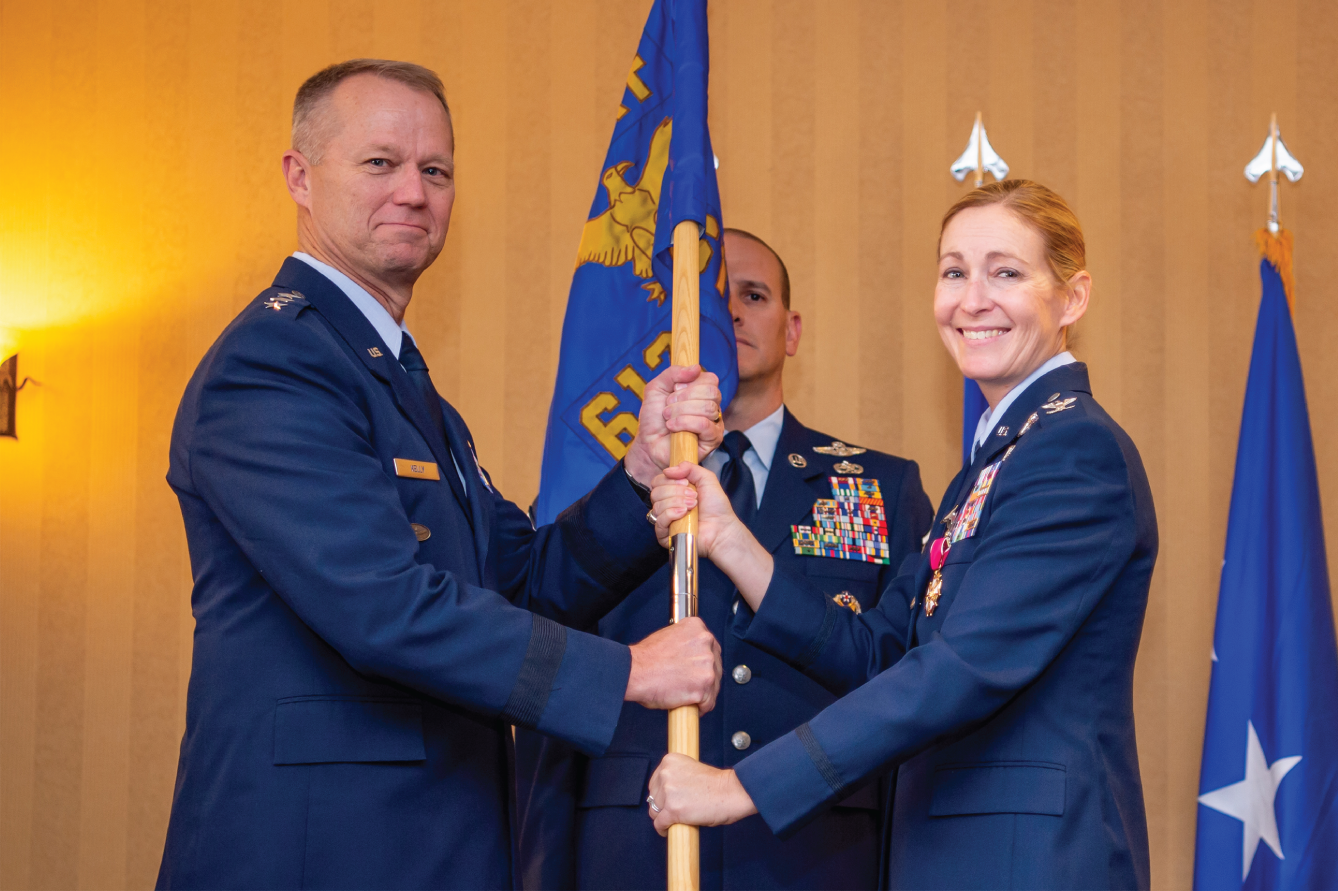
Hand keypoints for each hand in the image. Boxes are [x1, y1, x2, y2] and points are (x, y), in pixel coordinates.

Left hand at [624, 365, 723, 486]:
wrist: (647, 444)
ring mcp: (714, 423)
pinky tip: (673, 427)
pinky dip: (685, 423)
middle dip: (684, 398)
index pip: (710, 379)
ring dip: (681, 412)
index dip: (690, 383)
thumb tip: (695, 367)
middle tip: (667, 407)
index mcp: (702, 392)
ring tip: (668, 419)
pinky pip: (705, 425)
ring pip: (708, 408)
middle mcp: (712, 406)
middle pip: (711, 392)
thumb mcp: (656, 388)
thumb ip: (673, 373)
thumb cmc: (653, 418)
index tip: (674, 390)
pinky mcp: (713, 440)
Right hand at [625, 617, 720, 712]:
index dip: (704, 662)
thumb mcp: (668, 635)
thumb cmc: (645, 658)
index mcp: (698, 629)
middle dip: (706, 678)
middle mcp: (706, 644)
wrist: (635, 671)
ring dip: (704, 693)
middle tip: (691, 684)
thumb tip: (691, 654)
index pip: (711, 647)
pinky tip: (691, 706)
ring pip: (714, 685)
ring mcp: (706, 667)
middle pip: (716, 666)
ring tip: (689, 695)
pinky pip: (709, 702)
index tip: (698, 669)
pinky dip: (701, 707)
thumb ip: (685, 642)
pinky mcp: (703, 688)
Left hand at [647, 754, 756, 835]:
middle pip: (653, 796)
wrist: (731, 792)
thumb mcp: (691, 770)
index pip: (655, 781)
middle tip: (671, 812)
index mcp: (670, 761)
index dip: (660, 794)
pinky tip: (666, 831)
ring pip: (654, 811)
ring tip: (671, 822)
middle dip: (660, 806)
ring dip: (662, 817)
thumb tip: (664, 794)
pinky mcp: (672, 810)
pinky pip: (659, 823)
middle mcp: (665, 774)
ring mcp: (668, 792)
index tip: (664, 801)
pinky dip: (662, 829)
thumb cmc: (717, 784)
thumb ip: (677, 777)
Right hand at [649, 463, 744, 557]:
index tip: (686, 482)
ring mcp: (665, 520)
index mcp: (672, 492)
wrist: (722, 527)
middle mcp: (666, 505)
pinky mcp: (665, 535)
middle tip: (693, 496)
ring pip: (657, 505)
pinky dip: (671, 514)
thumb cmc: (716, 506)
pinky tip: (684, 513)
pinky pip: (659, 521)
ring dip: (676, 502)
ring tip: (693, 505)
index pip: (657, 482)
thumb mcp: (706, 479)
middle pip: (656, 493)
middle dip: (675, 491)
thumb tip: (667, 470)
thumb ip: (689, 468)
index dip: (669, 480)